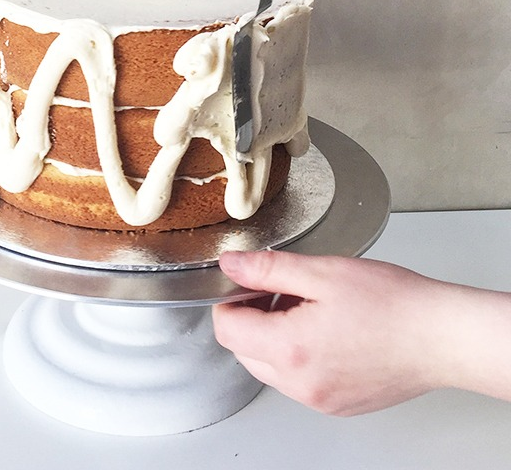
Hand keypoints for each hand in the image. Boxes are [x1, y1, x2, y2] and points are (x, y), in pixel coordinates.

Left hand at [212, 250, 459, 415]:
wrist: (442, 338)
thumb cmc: (392, 304)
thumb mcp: (321, 272)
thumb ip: (266, 268)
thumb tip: (230, 264)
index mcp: (290, 350)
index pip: (226, 329)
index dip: (230, 300)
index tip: (247, 283)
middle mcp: (300, 384)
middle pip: (243, 350)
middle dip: (251, 317)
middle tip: (280, 290)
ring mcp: (319, 400)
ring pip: (268, 367)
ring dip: (273, 336)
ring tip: (306, 307)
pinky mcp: (337, 405)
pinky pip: (296, 381)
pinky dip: (297, 355)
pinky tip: (323, 330)